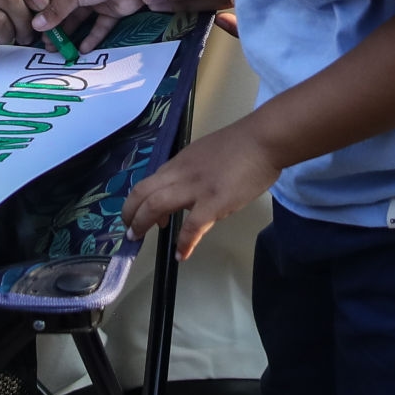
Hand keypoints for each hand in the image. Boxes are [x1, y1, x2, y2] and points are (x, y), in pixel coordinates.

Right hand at [35, 0, 236, 49]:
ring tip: (58, 50)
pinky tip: (81, 50)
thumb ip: (56, 9)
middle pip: (65, 8)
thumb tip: (36, 26)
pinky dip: (91, 38)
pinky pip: (98, 27)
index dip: (42, 10)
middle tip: (44, 45)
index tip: (32, 28)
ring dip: (70, 34)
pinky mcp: (111, 11)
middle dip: (54, 26)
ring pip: (80, 19)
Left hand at [121, 123, 279, 259]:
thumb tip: (186, 192)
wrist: (264, 140)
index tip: (139, 214)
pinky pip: (192, 226)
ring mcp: (196, 188)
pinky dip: (183, 242)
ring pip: (156, 205)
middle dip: (130, 214)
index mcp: (180, 162)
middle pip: (143, 193)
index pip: (149, 182)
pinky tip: (181, 254)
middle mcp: (181, 173)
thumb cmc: (242, 146)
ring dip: (143, 224)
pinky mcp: (214, 202)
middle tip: (130, 232)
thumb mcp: (205, 154)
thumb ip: (191, 172)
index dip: (137, 201)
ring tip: (138, 240)